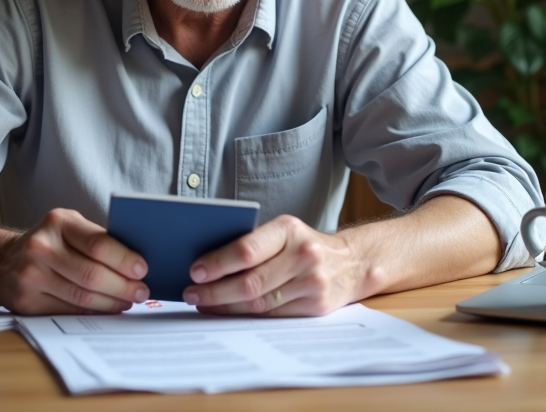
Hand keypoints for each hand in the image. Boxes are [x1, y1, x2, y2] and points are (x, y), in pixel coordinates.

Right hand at [0, 208, 149, 314]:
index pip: (98, 243)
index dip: (124, 259)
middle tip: (142, 291)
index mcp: (57, 222)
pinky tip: (108, 308)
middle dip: (123, 286)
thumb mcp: (69, 226)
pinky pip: (69, 311)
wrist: (2, 261)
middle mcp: (40, 247)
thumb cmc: (50, 241)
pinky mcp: (27, 302)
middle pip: (92, 275)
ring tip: (129, 301)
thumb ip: (98, 239)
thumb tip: (137, 264)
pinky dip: (94, 312)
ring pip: (82, 297)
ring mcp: (30, 276)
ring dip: (112, 302)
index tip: (143, 269)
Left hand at [181, 215, 373, 316]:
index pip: (246, 250)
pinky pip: (273, 316)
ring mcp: (311, 283)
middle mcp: (303, 255)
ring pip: (259, 303)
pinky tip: (229, 312)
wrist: (353, 262)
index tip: (195, 271)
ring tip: (203, 304)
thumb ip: (253, 242)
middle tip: (192, 294)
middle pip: (250, 281)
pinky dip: (246, 316)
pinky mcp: (316, 306)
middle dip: (215, 291)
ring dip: (226, 307)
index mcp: (289, 229)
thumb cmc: (305, 245)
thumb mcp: (284, 232)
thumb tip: (207, 262)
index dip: (218, 263)